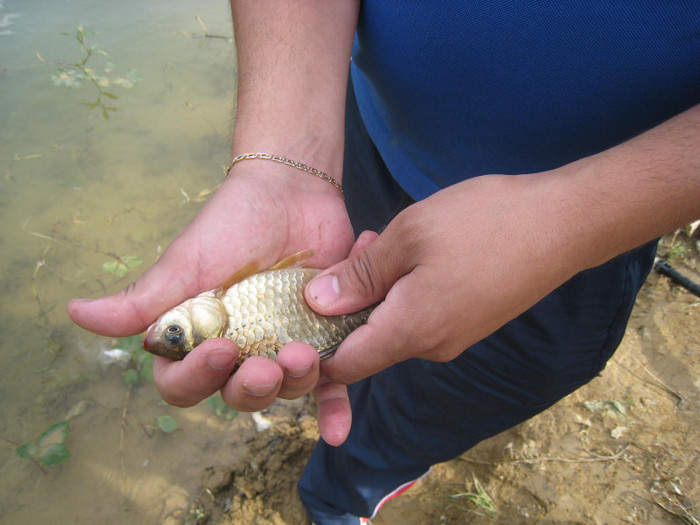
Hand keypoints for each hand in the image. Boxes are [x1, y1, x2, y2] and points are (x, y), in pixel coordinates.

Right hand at [68, 164, 354, 444]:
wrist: (290, 192)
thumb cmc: (231, 223)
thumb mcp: (186, 261)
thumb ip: (143, 298)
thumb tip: (76, 313)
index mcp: (198, 338)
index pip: (184, 381)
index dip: (198, 377)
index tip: (220, 348)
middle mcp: (239, 351)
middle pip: (237, 395)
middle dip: (252, 388)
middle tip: (268, 365)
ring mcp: (281, 346)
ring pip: (284, 390)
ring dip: (294, 384)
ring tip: (304, 354)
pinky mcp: (322, 339)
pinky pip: (329, 384)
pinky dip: (333, 410)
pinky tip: (339, 432)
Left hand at [305, 172, 584, 382]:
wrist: (565, 223)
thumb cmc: (485, 222)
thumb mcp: (409, 235)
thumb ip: (360, 276)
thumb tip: (317, 305)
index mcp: (411, 330)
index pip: (346, 366)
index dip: (316, 348)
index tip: (303, 313)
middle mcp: (432, 347)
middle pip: (368, 341)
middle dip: (351, 299)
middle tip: (360, 246)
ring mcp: (455, 337)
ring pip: (394, 323)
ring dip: (379, 288)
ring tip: (387, 238)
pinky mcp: (471, 323)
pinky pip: (421, 315)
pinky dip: (405, 289)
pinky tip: (414, 249)